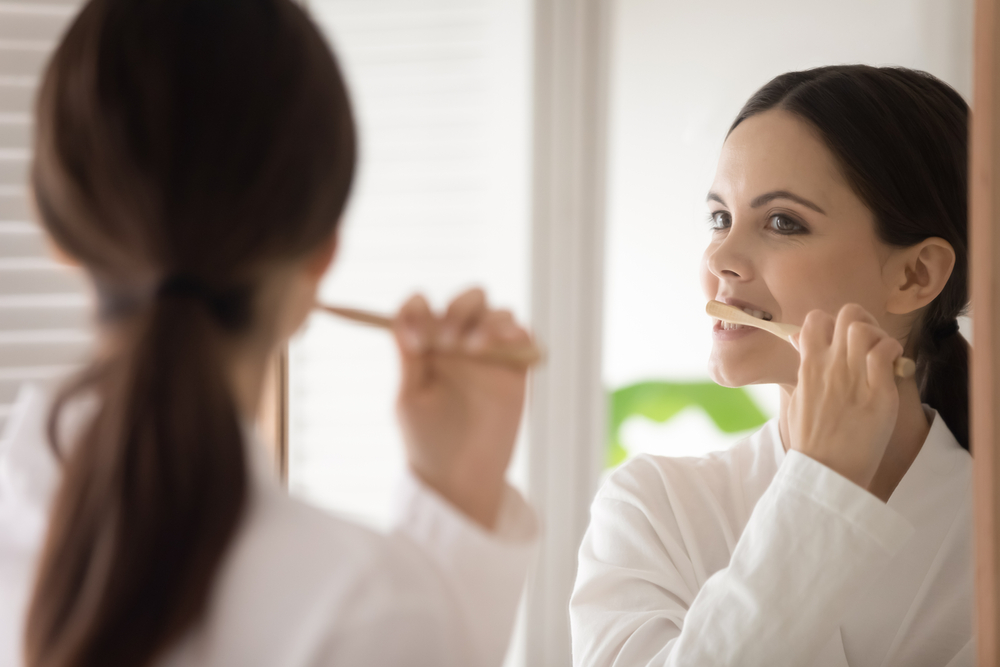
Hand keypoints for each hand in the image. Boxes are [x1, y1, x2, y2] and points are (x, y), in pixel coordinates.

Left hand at [392, 288, 530, 529]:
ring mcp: (491, 355)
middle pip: (468, 301)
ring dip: (487, 322)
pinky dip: (516, 332)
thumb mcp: (410, 399)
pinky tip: (500, 347)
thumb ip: (409, 360)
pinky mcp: (516, 369)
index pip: (424, 308)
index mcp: (428, 346)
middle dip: (458, 311)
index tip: (415, 339)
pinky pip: (524, 335)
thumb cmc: (427, 441)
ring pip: (498, 313)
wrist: (461, 479)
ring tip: (473, 349)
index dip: (418, 311)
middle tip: (448, 341)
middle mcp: (459, 344)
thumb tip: (402, 318)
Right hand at [787, 304, 903, 490]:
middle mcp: (829, 366)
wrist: (826, 471)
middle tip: (869, 343)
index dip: (832, 322)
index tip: (841, 340)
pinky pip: (886, 353)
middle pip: (847, 314)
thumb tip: (795, 339)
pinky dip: (893, 351)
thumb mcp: (797, 397)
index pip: (815, 319)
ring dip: (879, 336)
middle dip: (862, 322)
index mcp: (807, 367)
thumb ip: (801, 366)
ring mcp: (853, 378)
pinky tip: (895, 365)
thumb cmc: (812, 439)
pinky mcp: (878, 394)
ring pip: (865, 329)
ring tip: (883, 355)